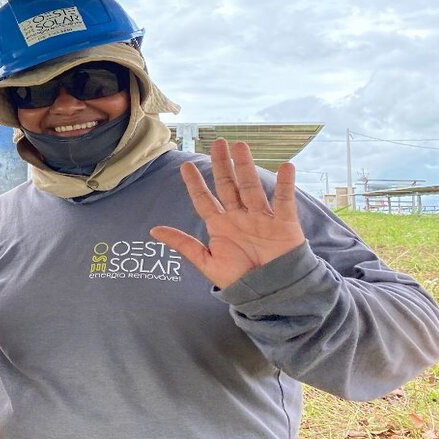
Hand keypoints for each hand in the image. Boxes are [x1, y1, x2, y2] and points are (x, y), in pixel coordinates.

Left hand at [150, 139, 305, 288]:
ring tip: (240, 146)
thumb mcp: (207, 262)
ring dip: (246, 166)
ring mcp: (262, 219)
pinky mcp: (284, 224)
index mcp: (220, 226)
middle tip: (218, 143)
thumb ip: (183, 244)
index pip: (205, 199)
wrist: (271, 296)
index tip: (186, 165)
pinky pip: (284, 201)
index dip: (195, 183)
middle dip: (223, 165)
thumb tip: (153, 230)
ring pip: (252, 187)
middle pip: (229, 186)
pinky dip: (285, 185)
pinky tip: (285, 166)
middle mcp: (240, 217)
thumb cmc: (239, 280)